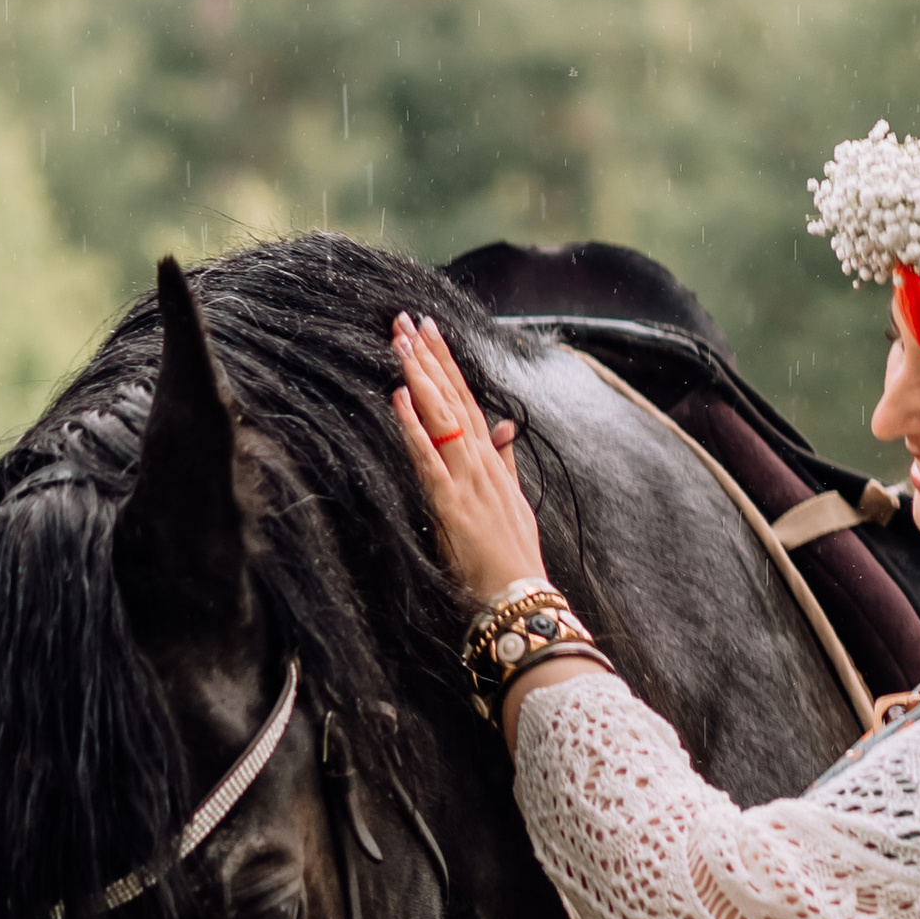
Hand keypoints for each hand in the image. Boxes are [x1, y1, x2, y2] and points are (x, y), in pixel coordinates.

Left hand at [389, 313, 546, 604]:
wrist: (520, 598)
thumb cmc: (514, 558)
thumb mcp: (516, 503)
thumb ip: (507, 463)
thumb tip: (505, 429)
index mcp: (494, 463)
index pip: (469, 401)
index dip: (449, 366)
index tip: (432, 333)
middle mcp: (482, 464)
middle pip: (453, 399)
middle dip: (430, 358)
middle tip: (408, 321)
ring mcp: (468, 481)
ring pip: (441, 418)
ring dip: (420, 379)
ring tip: (400, 344)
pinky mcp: (452, 504)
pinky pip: (428, 457)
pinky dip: (414, 427)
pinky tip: (398, 398)